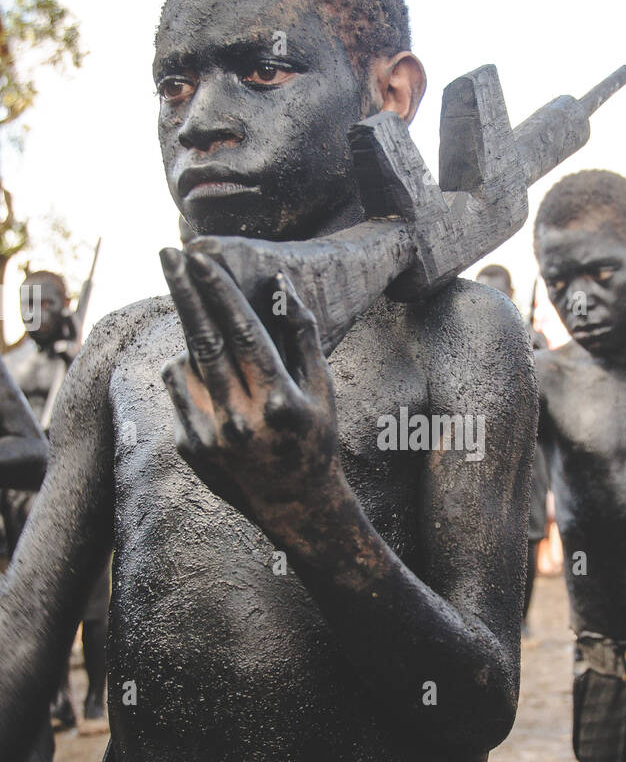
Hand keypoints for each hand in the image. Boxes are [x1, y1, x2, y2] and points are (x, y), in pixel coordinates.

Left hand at [159, 247, 340, 533]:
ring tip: (204, 327)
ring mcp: (210, 437)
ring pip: (183, 364)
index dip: (218, 290)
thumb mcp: (322, 388)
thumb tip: (278, 285)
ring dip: (189, 335)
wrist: (298, 508)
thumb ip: (301, 335)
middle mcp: (239, 420)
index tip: (199, 258)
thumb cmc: (315, 439)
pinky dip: (188, 372)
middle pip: (202, 340)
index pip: (241, 332)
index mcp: (277, 401)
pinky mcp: (190, 449)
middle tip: (167, 254)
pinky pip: (178, 391)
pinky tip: (209, 376)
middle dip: (183, 291)